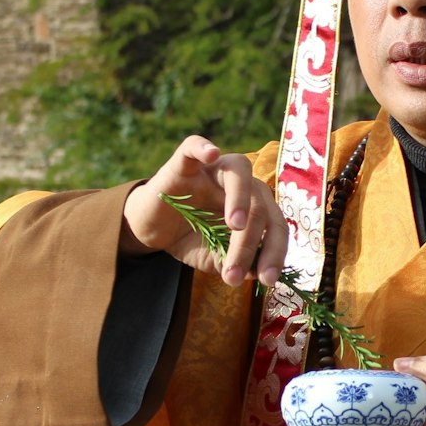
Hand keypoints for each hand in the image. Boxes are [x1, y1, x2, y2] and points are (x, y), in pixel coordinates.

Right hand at [120, 135, 286, 286]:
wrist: (150, 229)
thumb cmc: (189, 238)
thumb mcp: (213, 258)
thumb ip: (234, 262)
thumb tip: (255, 273)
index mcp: (253, 205)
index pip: (275, 224)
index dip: (275, 251)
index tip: (266, 280)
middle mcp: (239, 183)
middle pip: (259, 202)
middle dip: (249, 242)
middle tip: (234, 273)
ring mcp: (212, 169)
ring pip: (238, 170)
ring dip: (240, 198)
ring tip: (235, 226)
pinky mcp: (182, 163)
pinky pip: (194, 146)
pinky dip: (204, 147)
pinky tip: (211, 154)